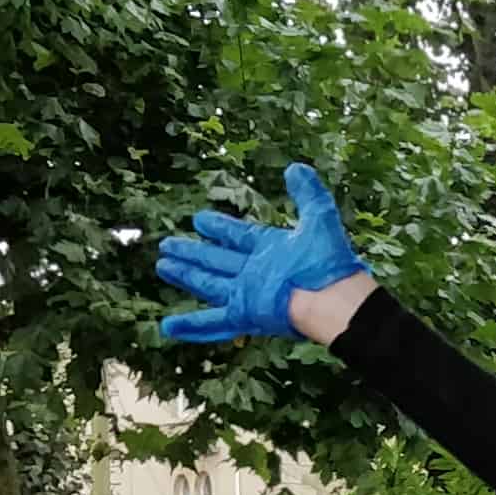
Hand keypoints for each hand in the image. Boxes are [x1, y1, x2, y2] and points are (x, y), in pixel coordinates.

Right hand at [157, 162, 374, 344]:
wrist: (333, 299)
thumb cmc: (327, 260)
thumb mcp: (318, 217)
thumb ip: (307, 193)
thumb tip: (297, 167)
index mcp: (271, 249)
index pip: (237, 236)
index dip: (219, 227)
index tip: (199, 219)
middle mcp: (254, 271)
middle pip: (216, 259)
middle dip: (193, 252)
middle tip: (168, 245)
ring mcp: (247, 293)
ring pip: (208, 283)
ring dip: (185, 276)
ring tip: (162, 267)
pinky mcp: (243, 313)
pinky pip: (212, 321)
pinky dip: (191, 326)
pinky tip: (168, 327)